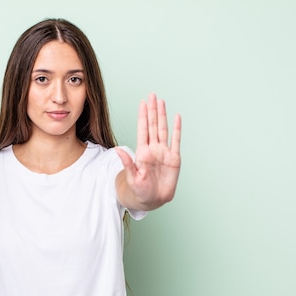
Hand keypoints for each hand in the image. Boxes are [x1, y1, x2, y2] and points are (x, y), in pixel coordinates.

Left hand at [115, 93, 181, 209]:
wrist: (152, 200)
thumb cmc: (139, 189)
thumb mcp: (132, 177)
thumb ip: (128, 163)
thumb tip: (118, 150)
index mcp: (142, 152)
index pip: (143, 129)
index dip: (143, 116)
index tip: (143, 103)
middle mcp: (153, 149)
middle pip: (153, 125)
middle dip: (153, 110)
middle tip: (152, 95)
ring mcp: (164, 152)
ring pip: (163, 129)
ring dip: (163, 116)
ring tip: (162, 102)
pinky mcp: (174, 158)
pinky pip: (176, 141)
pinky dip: (177, 129)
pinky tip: (177, 117)